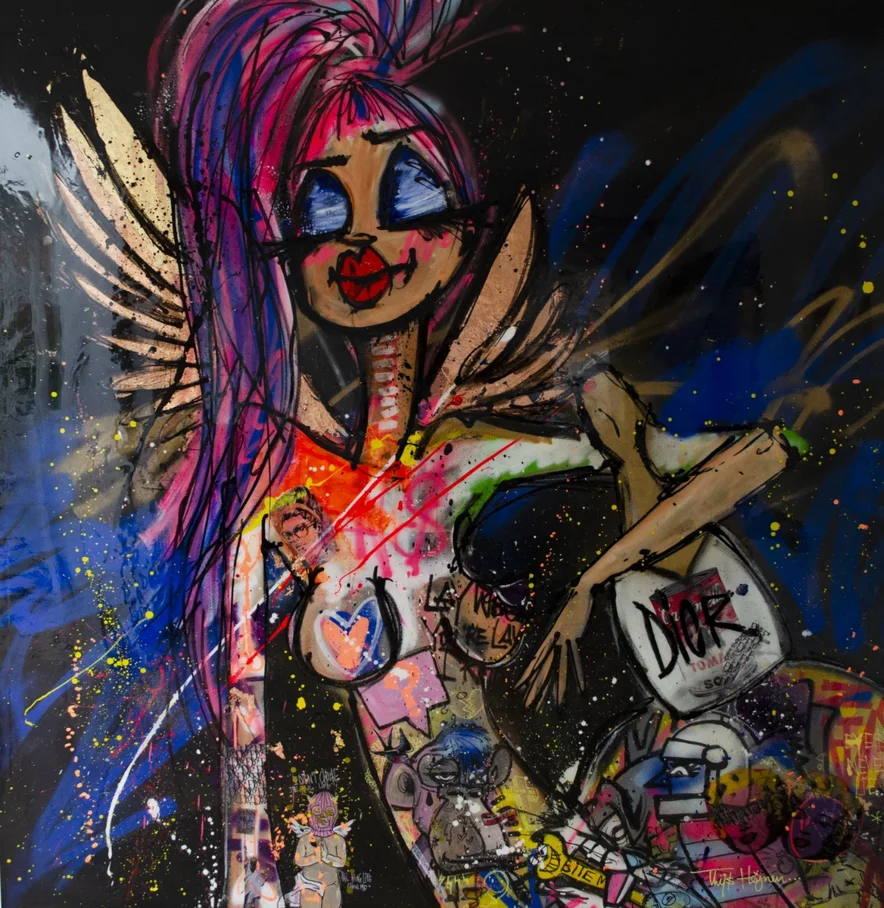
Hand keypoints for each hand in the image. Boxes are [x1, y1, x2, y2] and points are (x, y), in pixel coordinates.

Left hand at [516, 575, 594, 709]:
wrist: (580, 589)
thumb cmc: (569, 601)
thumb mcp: (557, 618)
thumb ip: (554, 630)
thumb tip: (552, 638)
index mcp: (546, 637)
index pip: (534, 660)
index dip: (526, 675)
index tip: (518, 688)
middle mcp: (551, 641)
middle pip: (542, 669)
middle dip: (535, 688)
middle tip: (528, 704)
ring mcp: (562, 640)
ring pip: (556, 668)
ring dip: (556, 688)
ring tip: (555, 705)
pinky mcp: (574, 638)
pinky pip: (574, 660)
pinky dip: (578, 674)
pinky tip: (580, 690)